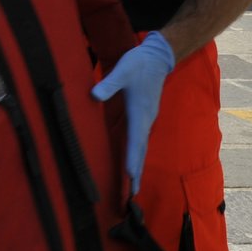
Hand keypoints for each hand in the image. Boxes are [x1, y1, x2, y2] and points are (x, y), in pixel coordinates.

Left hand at [90, 31, 175, 194]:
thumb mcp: (122, 70)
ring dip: (137, 164)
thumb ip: (109, 83)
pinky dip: (137, 153)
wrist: (158, 57)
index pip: (135, 141)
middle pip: (140, 149)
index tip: (131, 177)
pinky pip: (140, 139)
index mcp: (139, 112)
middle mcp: (145, 119)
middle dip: (137, 171)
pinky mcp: (144, 115)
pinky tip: (133, 160)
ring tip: (133, 185)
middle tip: (133, 194)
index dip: (133, 159)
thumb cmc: (139, 63)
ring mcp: (146, 118)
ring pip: (141, 146)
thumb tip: (94, 95)